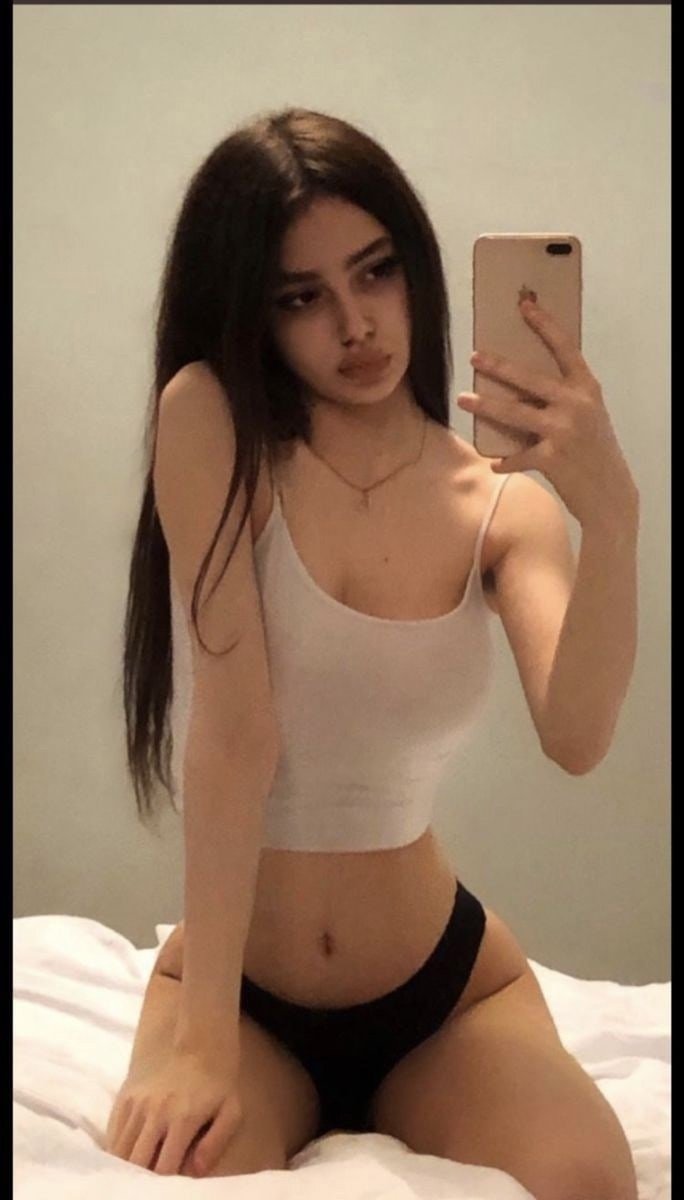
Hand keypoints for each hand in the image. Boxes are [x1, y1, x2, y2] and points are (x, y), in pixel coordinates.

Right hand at [104, 1045, 242, 1176]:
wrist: (194, 1037)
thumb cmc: (216, 1078)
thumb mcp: (230, 1108)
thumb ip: (216, 1142)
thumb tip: (196, 1172)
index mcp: (183, 1118)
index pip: (163, 1168)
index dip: (163, 1185)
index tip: (167, 1187)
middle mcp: (155, 1113)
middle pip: (136, 1163)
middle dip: (141, 1179)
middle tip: (147, 1184)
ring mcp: (136, 1104)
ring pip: (120, 1150)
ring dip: (126, 1167)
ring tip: (135, 1176)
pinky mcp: (124, 1096)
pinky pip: (112, 1134)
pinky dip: (115, 1151)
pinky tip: (125, 1159)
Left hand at [457, 298, 637, 525]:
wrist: (610, 493)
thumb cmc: (595, 451)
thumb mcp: (589, 416)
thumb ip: (565, 398)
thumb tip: (522, 386)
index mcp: (587, 388)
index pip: (565, 348)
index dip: (544, 325)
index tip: (524, 305)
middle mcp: (576, 405)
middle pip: (529, 378)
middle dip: (498, 366)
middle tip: (474, 356)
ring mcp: (563, 431)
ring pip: (514, 413)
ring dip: (485, 406)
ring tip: (463, 399)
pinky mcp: (551, 458)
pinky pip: (517, 456)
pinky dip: (504, 461)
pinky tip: (493, 463)